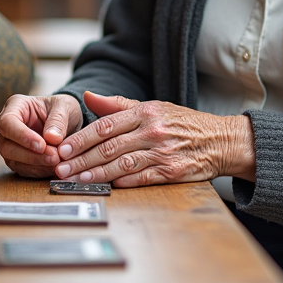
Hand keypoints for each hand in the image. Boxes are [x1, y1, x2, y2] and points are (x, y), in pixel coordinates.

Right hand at [0, 94, 83, 178]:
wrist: (68, 121)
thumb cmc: (62, 109)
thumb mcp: (65, 106)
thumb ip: (58, 120)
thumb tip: (51, 138)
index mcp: (15, 106)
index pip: (7, 123)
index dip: (22, 136)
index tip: (41, 145)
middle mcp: (8, 127)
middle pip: (7, 146)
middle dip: (31, 155)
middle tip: (54, 157)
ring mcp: (10, 145)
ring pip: (13, 161)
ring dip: (36, 165)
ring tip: (57, 162)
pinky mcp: (18, 160)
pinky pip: (23, 170)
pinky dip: (39, 171)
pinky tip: (53, 168)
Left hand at [53, 91, 255, 187]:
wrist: (221, 140)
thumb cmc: (183, 123)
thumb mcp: (153, 107)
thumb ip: (118, 104)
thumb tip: (88, 96)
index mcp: (145, 112)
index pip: (106, 125)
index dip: (82, 138)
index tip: (63, 147)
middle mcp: (152, 131)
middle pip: (109, 147)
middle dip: (81, 159)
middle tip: (61, 168)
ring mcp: (162, 152)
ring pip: (122, 165)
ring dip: (96, 174)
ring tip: (77, 180)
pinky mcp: (171, 172)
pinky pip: (141, 178)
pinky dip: (122, 182)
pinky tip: (106, 186)